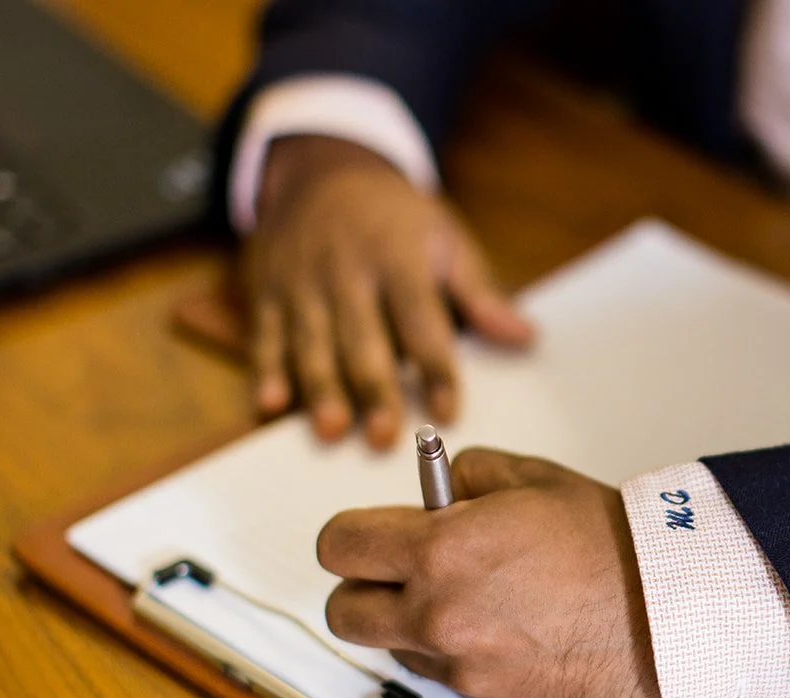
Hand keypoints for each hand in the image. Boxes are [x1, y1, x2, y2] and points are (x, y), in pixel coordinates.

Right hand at [244, 135, 533, 446]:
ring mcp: (302, 282)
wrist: (322, 168)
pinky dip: (265, 371)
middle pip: (362, 338)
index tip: (448, 410)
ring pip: (311, 343)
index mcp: (397, 257)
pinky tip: (269, 406)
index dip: (435, 367)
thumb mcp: (445, 237)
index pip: (420, 318)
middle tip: (385, 437)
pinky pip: (264, 334)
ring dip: (320, 389)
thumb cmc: (396, 217)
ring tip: (332, 431)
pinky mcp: (267, 292)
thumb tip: (524, 337)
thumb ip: (480, 293)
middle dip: (373, 388)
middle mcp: (346, 270)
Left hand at [317, 448, 666, 697]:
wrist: (669, 613)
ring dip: (412, 627)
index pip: (339, 547)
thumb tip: (438, 492)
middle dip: (364, 590)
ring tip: (472, 603)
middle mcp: (437, 614)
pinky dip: (460, 656)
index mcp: (440, 550)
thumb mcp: (533, 480)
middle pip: (344, 613)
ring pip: (393, 650)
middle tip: (402, 574)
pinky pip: (446, 676)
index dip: (354, 537)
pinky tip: (509, 632)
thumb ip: (465, 477)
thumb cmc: (611, 544)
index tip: (373, 536)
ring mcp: (461, 665)